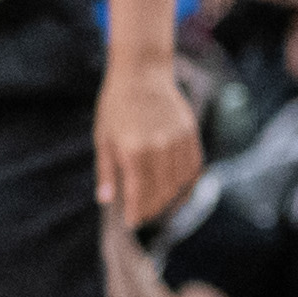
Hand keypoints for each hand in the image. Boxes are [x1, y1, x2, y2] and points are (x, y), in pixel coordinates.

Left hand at [93, 53, 201, 225]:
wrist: (142, 73)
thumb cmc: (116, 106)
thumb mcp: (103, 138)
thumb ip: (107, 171)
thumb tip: (106, 200)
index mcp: (134, 150)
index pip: (140, 193)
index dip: (137, 212)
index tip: (132, 223)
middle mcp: (160, 147)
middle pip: (162, 191)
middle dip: (153, 208)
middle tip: (144, 217)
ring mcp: (179, 140)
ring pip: (180, 182)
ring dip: (171, 200)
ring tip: (160, 207)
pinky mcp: (191, 133)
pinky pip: (194, 167)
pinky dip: (189, 183)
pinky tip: (179, 192)